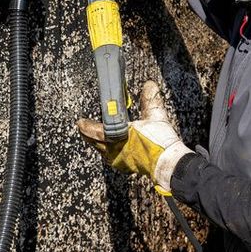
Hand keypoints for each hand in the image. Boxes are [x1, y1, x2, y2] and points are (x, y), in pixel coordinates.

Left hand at [76, 81, 191, 194]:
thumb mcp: (155, 117)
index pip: (94, 131)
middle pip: (95, 143)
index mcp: (117, 137)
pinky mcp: (125, 166)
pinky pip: (111, 157)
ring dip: (98, 143)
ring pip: (102, 151)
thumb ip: (149, 100)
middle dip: (89, 135)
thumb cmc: (161, 142)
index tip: (80, 122)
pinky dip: (109, 150)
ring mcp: (118, 160)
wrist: (170, 163)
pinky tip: (113, 147)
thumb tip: (149, 85)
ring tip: (96, 137)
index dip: (86, 126)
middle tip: (83, 129)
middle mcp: (114, 150)